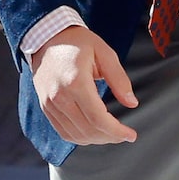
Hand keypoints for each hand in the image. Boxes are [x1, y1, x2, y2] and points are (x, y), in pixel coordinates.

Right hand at [32, 25, 137, 146]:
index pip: (98, 119)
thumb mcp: (104, 53)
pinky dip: (81, 137)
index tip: (131, 135)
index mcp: (76, 83)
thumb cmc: (77, 43)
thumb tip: (132, 103)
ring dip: (96, 140)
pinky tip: (94, 132)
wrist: (46, 39)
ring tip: (111, 133)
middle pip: (88, 131)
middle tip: (124, 134)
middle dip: (110, 137)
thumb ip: (119, 79)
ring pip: (76, 135)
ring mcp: (50, 104)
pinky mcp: (46, 107)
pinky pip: (63, 132)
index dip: (117, 131)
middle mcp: (60, 97)